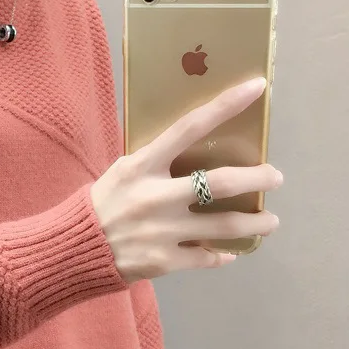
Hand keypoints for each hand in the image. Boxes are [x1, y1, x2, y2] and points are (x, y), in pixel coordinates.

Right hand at [91, 77, 281, 282]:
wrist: (73, 250)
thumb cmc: (100, 205)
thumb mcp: (122, 173)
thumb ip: (155, 162)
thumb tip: (194, 148)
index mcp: (141, 167)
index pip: (188, 128)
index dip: (224, 105)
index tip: (256, 88)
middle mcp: (154, 196)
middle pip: (221, 183)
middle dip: (257, 178)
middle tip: (275, 177)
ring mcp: (162, 231)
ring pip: (225, 226)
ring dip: (256, 223)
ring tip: (270, 221)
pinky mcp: (164, 261)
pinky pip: (206, 257)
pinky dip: (222, 255)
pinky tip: (228, 252)